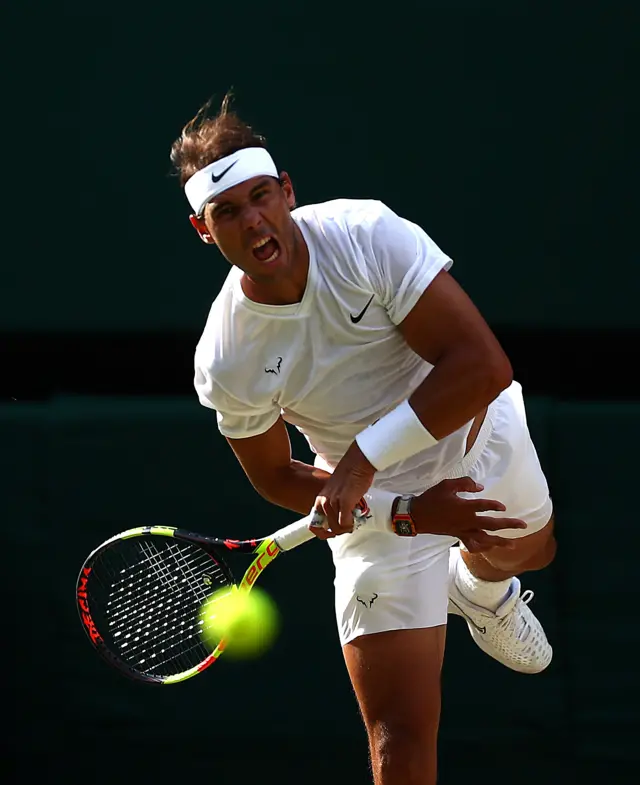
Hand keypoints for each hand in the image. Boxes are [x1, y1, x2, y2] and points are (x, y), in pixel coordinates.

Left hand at [311, 441, 375, 537]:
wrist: (358, 463)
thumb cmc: (350, 475)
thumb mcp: (336, 491)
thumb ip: (334, 503)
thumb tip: (341, 517)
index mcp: (320, 500)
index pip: (314, 525)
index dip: (324, 533)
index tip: (333, 533)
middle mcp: (324, 502)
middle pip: (329, 529)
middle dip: (341, 530)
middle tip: (350, 524)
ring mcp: (333, 503)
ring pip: (338, 528)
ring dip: (348, 527)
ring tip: (355, 519)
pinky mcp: (344, 502)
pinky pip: (346, 524)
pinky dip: (352, 524)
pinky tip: (357, 518)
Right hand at [408, 477, 526, 552]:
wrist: (417, 515)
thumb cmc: (431, 498)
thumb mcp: (447, 484)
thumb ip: (465, 483)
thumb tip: (480, 487)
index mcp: (465, 507)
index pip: (486, 506)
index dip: (496, 506)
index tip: (504, 507)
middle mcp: (467, 521)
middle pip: (492, 525)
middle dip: (508, 525)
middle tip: (523, 525)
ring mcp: (463, 531)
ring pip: (485, 539)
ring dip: (500, 542)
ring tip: (512, 544)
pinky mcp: (458, 536)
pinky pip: (472, 545)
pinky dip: (482, 548)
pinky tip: (489, 548)